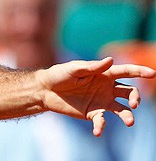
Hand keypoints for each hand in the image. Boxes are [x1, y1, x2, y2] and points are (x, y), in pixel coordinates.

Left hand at [37, 57, 155, 135]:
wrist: (46, 90)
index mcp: (103, 74)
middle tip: (134, 103)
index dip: (139, 71)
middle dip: (135, 97)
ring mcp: (101, 101)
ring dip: (128, 116)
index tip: (152, 73)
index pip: (125, 72)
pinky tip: (97, 131)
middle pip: (129, 92)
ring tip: (130, 121)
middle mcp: (106, 88)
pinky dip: (102, 127)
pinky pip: (102, 121)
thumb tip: (111, 60)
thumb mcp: (74, 68)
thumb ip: (92, 67)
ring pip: (122, 109)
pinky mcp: (93, 113)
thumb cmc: (59, 74)